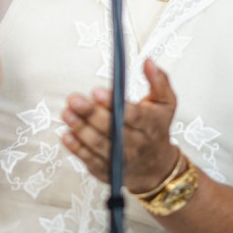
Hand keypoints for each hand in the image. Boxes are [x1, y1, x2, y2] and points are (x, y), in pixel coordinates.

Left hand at [61, 58, 178, 192]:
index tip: (97, 91)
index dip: (113, 104)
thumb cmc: (156, 129)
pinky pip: (91, 160)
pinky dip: (77, 150)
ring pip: (99, 145)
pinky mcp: (108, 170)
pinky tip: (67, 136)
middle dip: (92, 114)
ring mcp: (122, 160)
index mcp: (150, 125)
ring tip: (67, 113)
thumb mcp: (166, 103)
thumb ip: (159, 81)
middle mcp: (137, 144)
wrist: (156, 167)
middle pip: (113, 130)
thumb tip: (148, 62)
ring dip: (81, 130)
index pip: (133, 115)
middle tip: (74, 100)